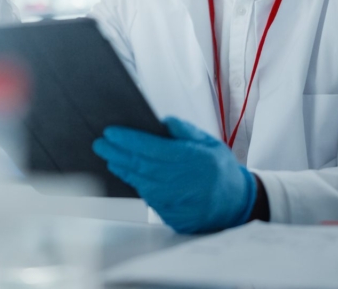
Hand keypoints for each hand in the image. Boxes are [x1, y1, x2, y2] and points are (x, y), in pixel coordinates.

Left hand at [93, 117, 256, 233]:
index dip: (128, 139)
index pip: (150, 148)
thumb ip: (184, 131)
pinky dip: (134, 183)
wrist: (237, 204)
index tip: (111, 132)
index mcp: (189, 160)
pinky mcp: (171, 214)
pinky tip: (126, 172)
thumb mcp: (209, 142)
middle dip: (116, 152)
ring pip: (140, 182)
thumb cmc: (222, 170)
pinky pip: (147, 196)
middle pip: (140, 165)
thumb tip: (162, 121)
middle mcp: (179, 181)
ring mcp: (174, 201)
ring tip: (109, 155)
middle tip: (100, 143)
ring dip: (122, 167)